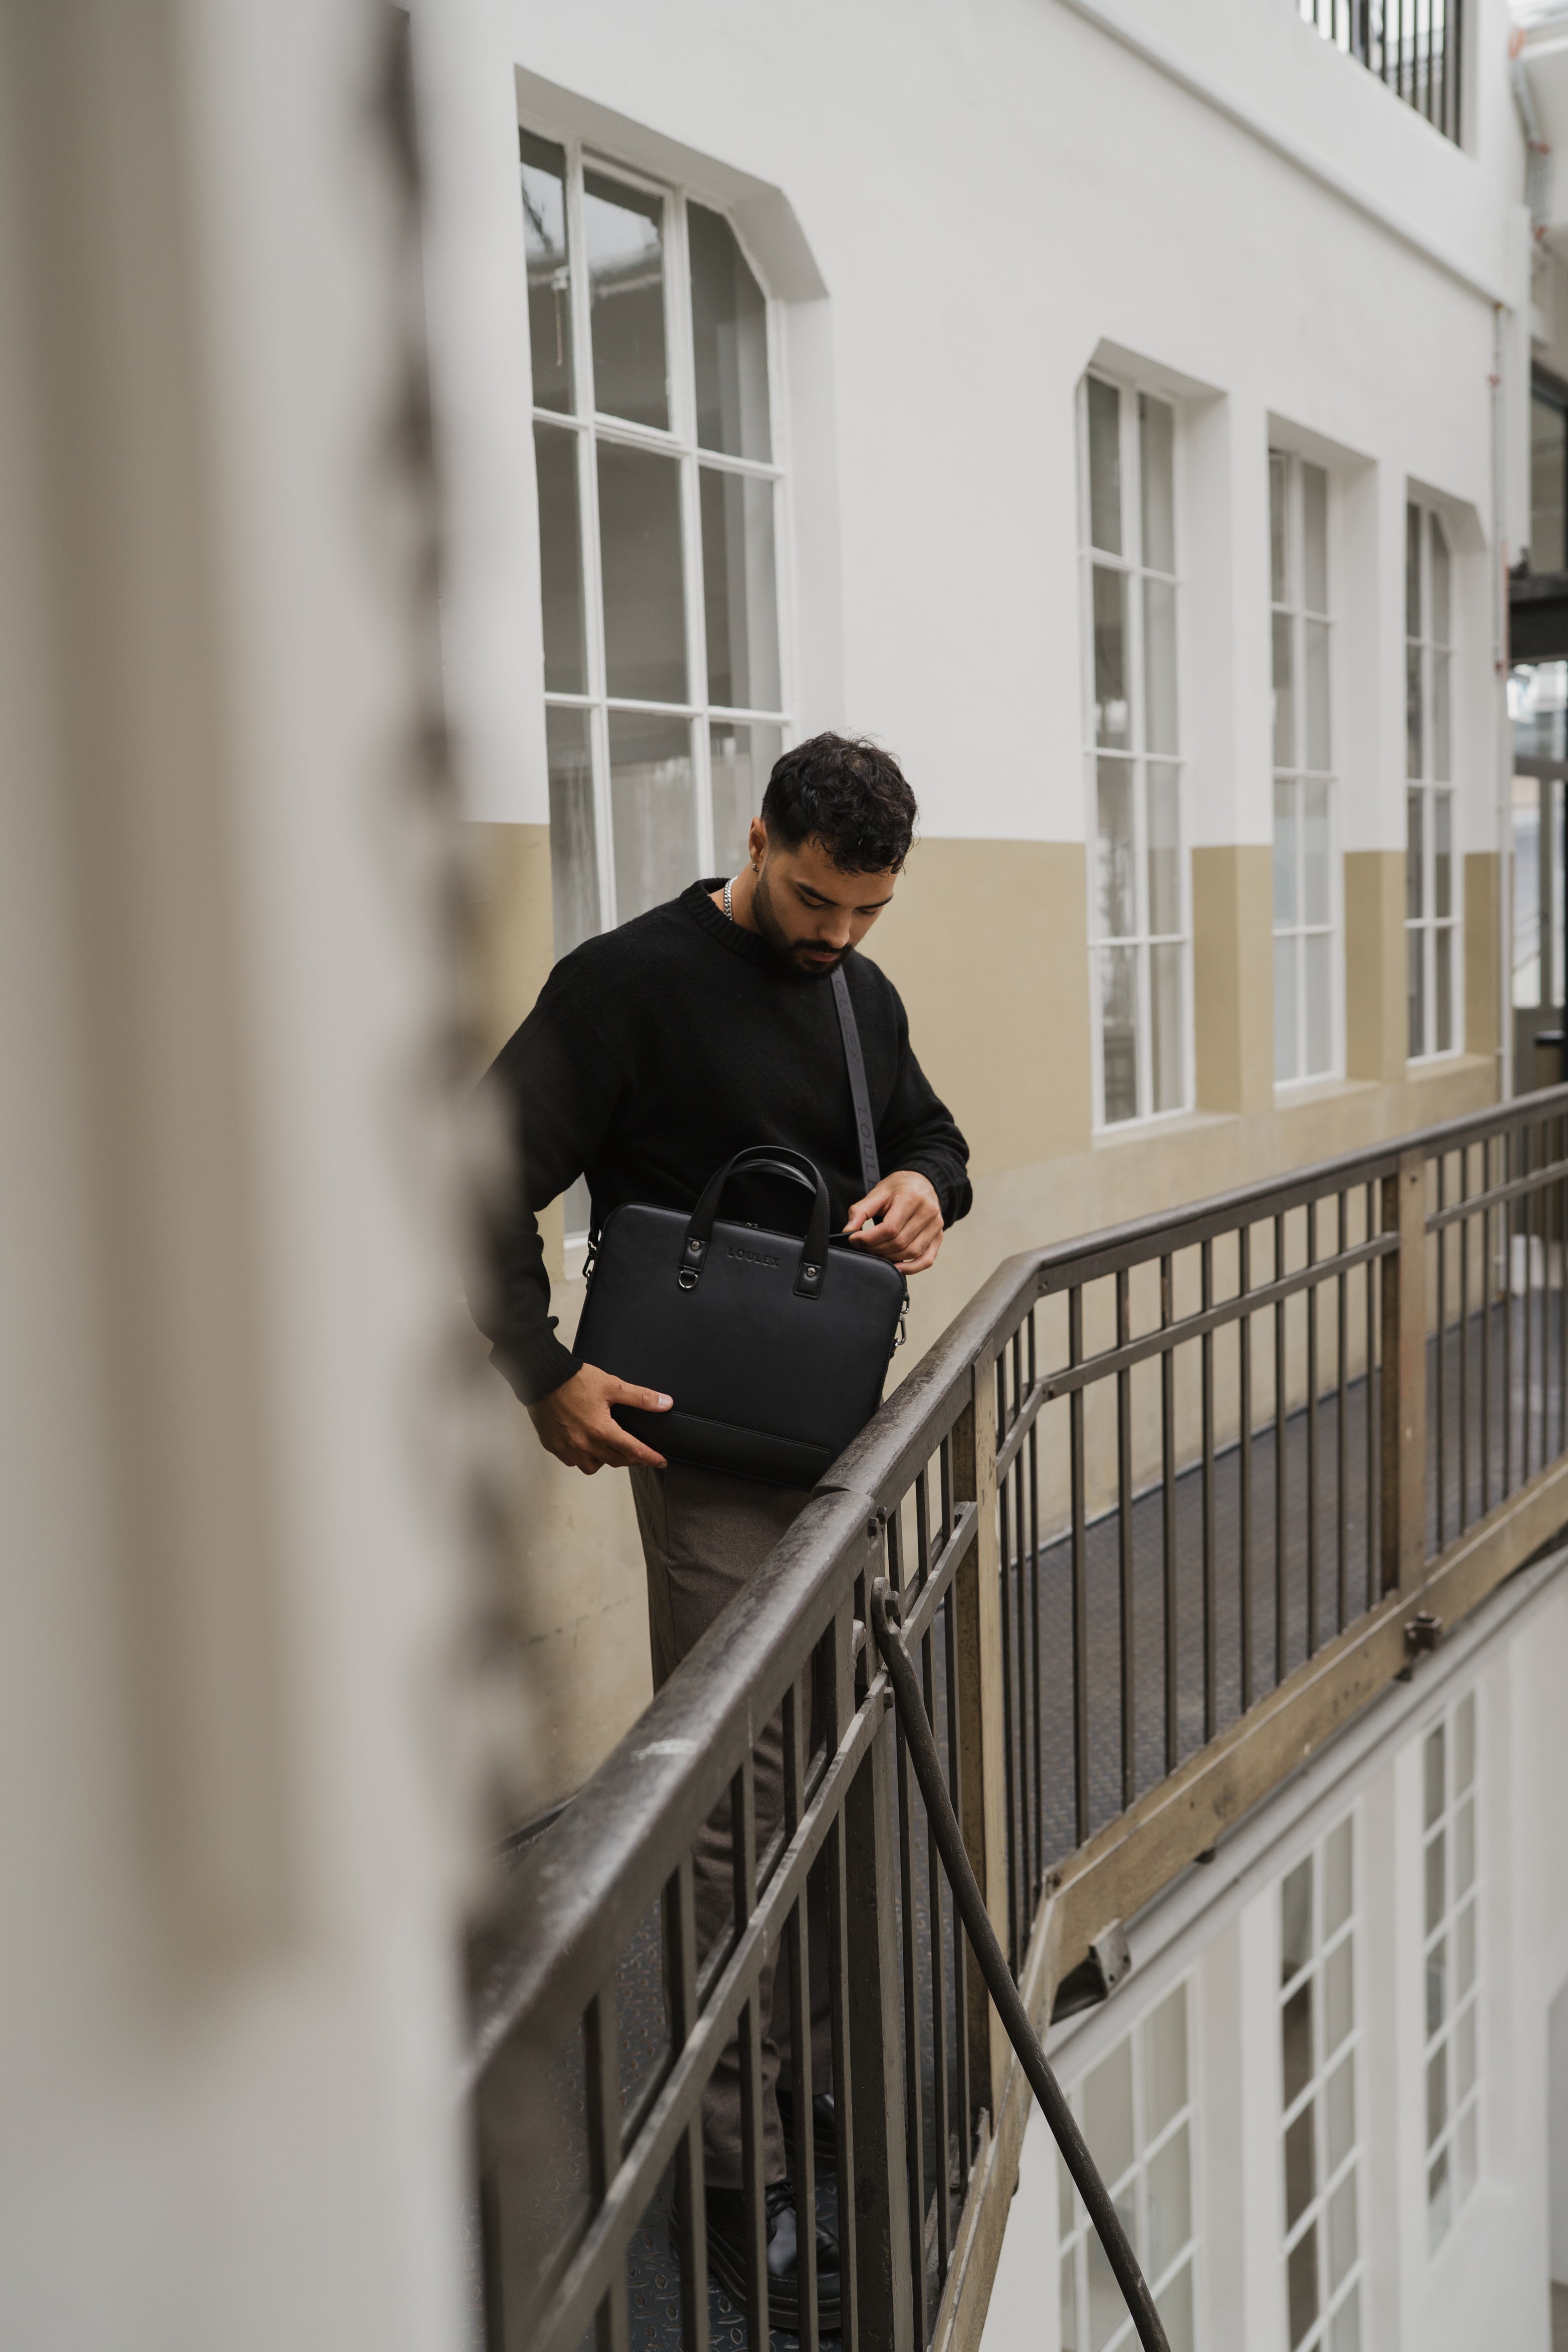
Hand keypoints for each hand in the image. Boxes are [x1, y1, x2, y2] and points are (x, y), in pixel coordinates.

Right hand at [528, 1362, 672, 1473]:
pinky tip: (586, 1445)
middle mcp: (583, 1445)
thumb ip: (641, 1397)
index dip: (650, 1458)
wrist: (542, 1377)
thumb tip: (666, 1403)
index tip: (661, 1462)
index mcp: (601, 1431)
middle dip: (631, 1459)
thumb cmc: (575, 1380)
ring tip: (609, 1448)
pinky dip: (582, 1456)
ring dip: (604, 1460)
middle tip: (640, 1455)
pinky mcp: (553, 1445)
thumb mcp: (613, 1386)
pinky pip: (572, 1460)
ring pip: (592, 1466)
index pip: (633, 1451)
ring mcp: (566, 1447)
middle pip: (615, 1461)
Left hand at [843, 1169, 943, 1274]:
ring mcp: (936, 1226)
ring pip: (911, 1252)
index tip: (853, 1239)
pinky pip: (926, 1259)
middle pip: (899, 1242)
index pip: (890, 1228)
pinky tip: (896, 1268)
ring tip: (874, 1253)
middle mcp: (928, 1212)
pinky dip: (911, 1268)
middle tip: (861, 1246)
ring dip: (889, 1258)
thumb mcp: (877, 1193)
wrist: (921, 1183)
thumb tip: (848, 1232)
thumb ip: (860, 1211)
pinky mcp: (938, 1237)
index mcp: (912, 1198)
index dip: (869, 1238)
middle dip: (876, 1249)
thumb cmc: (898, 1188)